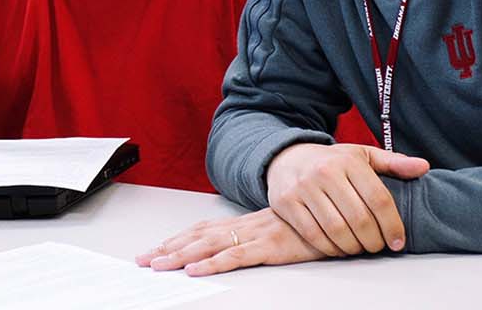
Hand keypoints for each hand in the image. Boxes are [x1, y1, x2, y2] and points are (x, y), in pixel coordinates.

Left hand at [136, 209, 329, 275]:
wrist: (338, 212)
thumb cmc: (310, 224)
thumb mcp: (278, 230)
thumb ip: (258, 237)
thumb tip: (238, 248)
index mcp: (244, 223)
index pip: (202, 230)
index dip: (177, 239)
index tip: (154, 249)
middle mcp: (244, 226)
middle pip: (197, 237)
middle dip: (168, 248)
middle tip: (143, 259)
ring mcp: (256, 236)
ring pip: (209, 246)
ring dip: (180, 256)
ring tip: (158, 265)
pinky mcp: (270, 248)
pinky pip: (236, 257)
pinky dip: (213, 264)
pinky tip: (196, 270)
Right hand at [265, 143, 429, 257]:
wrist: (287, 157)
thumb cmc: (331, 161)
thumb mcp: (362, 155)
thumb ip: (393, 163)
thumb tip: (423, 167)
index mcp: (349, 162)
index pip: (378, 198)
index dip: (392, 225)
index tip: (398, 241)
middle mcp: (325, 173)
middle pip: (359, 218)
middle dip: (373, 240)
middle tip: (378, 246)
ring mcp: (304, 188)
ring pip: (336, 230)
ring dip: (353, 247)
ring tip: (360, 248)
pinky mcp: (287, 203)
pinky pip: (313, 235)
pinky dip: (330, 248)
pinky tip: (339, 248)